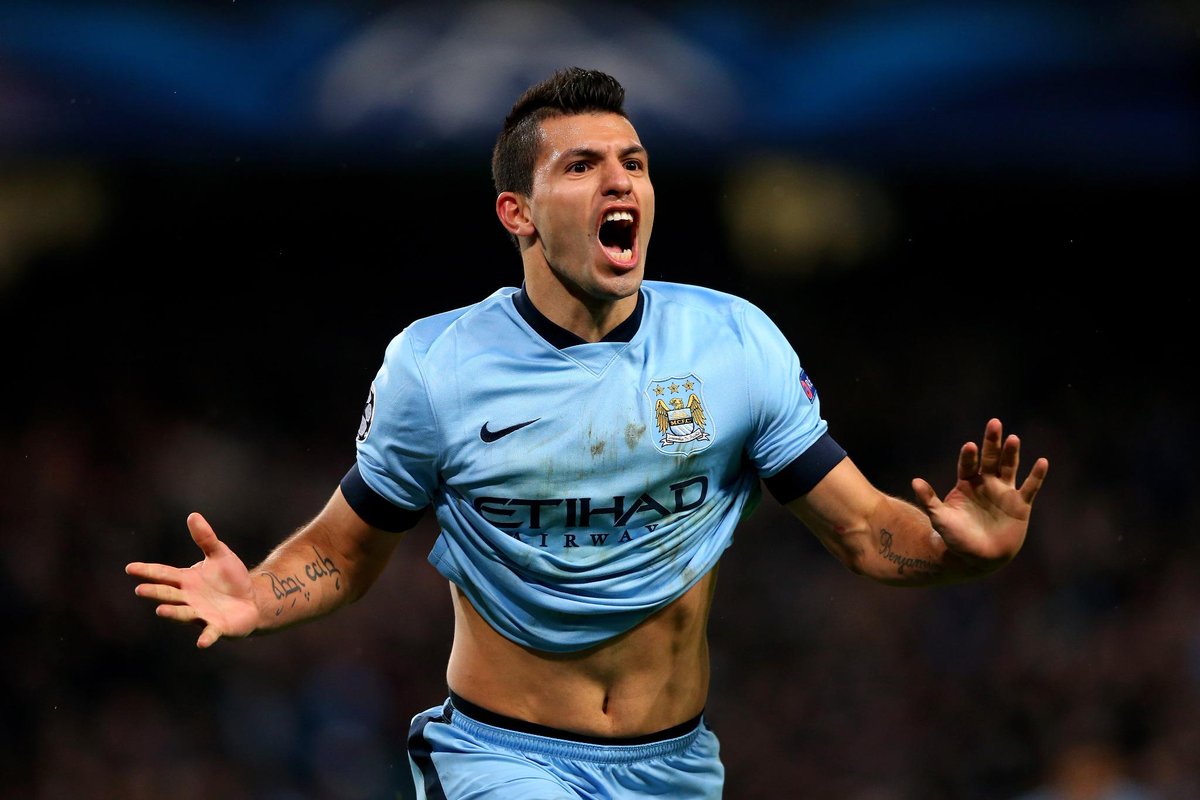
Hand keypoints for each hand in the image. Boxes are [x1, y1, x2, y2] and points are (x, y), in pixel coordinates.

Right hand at [125, 512, 259, 647]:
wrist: (251, 599)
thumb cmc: (231, 578)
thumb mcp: (219, 554)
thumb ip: (206, 538)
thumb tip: (193, 515)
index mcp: (186, 580)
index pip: (163, 574)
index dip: (147, 571)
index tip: (130, 568)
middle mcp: (189, 598)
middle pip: (169, 594)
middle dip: (156, 592)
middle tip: (140, 589)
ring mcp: (201, 614)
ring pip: (183, 613)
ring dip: (173, 612)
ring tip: (160, 610)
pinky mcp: (217, 627)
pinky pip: (210, 632)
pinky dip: (206, 637)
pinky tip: (202, 642)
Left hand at [911, 418, 1048, 567]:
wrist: (978, 559)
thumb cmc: (956, 539)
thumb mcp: (940, 519)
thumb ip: (929, 500)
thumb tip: (915, 481)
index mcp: (966, 484)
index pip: (968, 464)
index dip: (969, 456)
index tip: (970, 446)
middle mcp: (986, 483)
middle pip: (990, 458)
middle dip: (992, 442)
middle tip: (994, 423)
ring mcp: (1004, 492)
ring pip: (1009, 467)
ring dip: (1012, 453)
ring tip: (1013, 438)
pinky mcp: (1020, 505)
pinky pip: (1030, 488)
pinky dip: (1037, 476)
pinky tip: (1043, 462)